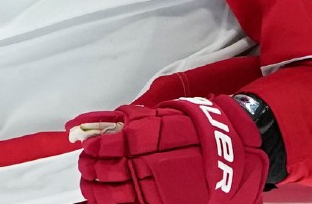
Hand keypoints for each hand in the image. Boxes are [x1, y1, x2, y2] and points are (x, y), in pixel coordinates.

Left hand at [67, 95, 267, 203]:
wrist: (225, 152)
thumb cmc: (194, 130)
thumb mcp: (161, 115)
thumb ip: (130, 119)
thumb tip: (98, 123)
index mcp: (143, 139)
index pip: (105, 147)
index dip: (93, 149)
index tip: (88, 148)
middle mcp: (144, 164)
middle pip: (103, 172)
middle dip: (89, 169)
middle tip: (86, 166)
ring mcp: (150, 189)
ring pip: (109, 195)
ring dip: (93, 189)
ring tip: (90, 184)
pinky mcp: (157, 203)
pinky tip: (104, 199)